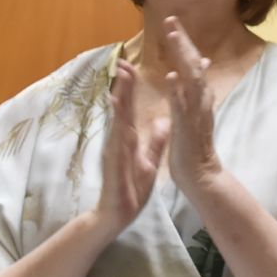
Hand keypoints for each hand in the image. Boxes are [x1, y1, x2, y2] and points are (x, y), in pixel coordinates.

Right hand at [93, 60, 167, 234]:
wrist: (118, 214)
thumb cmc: (131, 189)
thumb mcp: (150, 161)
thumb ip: (156, 141)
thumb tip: (163, 122)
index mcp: (129, 139)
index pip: (130, 108)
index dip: (131, 88)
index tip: (132, 66)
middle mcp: (119, 141)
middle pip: (121, 108)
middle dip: (122, 86)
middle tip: (123, 62)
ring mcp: (114, 151)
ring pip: (117, 121)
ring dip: (119, 101)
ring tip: (120, 81)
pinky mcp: (114, 164)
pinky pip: (117, 145)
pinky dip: (118, 130)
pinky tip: (119, 117)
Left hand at [159, 16, 223, 195]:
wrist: (200, 174)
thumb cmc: (193, 145)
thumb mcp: (195, 112)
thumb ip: (196, 89)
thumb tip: (201, 65)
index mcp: (199, 97)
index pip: (192, 63)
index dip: (183, 43)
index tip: (172, 23)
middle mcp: (201, 100)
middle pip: (194, 65)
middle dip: (182, 41)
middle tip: (170, 20)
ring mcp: (196, 113)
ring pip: (192, 79)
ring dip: (183, 57)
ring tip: (173, 38)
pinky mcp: (188, 128)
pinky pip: (184, 107)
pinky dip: (179, 91)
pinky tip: (172, 77)